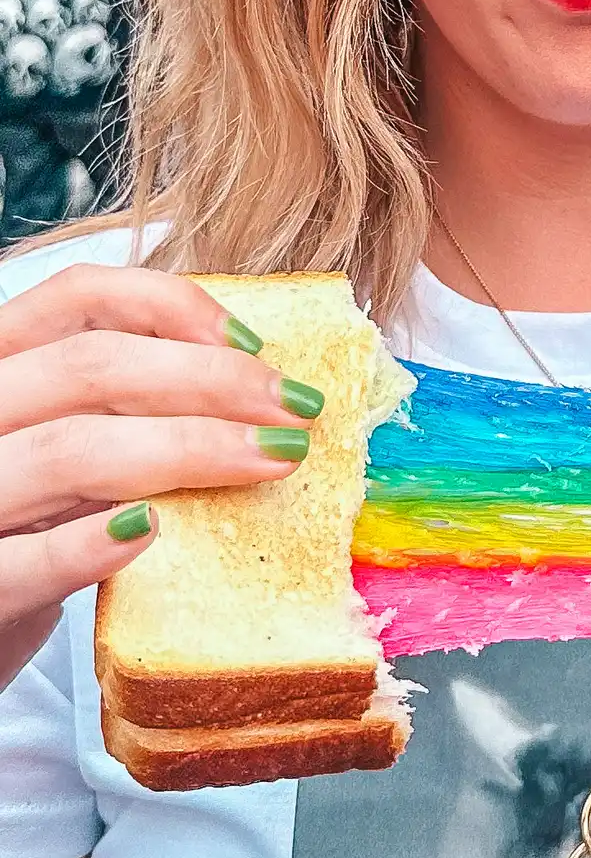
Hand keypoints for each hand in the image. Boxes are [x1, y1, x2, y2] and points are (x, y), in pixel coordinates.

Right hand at [0, 263, 323, 691]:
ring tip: (272, 461)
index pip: (76, 299)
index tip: (251, 343)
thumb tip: (254, 392)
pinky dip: (95, 544)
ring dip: (187, 449)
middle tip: (294, 410)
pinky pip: (34, 558)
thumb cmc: (28, 534)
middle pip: (90, 368)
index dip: (169, 307)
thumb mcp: (67, 456)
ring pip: (73, 450)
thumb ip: (122, 415)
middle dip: (210, 381)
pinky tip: (155, 534)